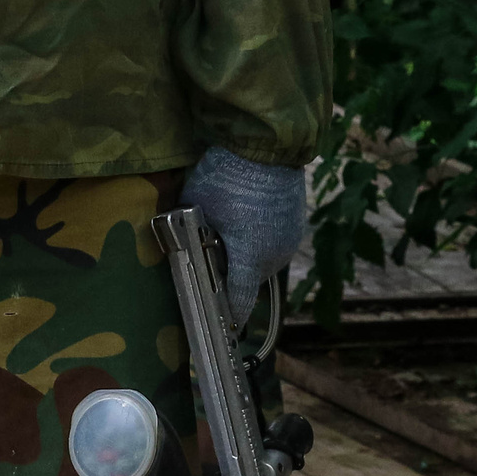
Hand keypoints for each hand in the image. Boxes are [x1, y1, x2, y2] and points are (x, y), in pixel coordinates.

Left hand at [181, 146, 306, 327]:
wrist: (267, 146)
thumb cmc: (226, 177)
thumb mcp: (195, 208)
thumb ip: (190, 235)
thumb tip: (182, 247)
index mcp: (252, 258)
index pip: (239, 301)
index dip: (228, 317)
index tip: (220, 329)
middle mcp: (275, 255)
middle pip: (248, 280)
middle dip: (229, 278)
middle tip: (206, 267)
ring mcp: (288, 240)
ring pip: (261, 261)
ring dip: (244, 257)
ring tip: (221, 240)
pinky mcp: (294, 224)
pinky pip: (272, 244)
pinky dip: (256, 241)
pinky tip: (240, 224)